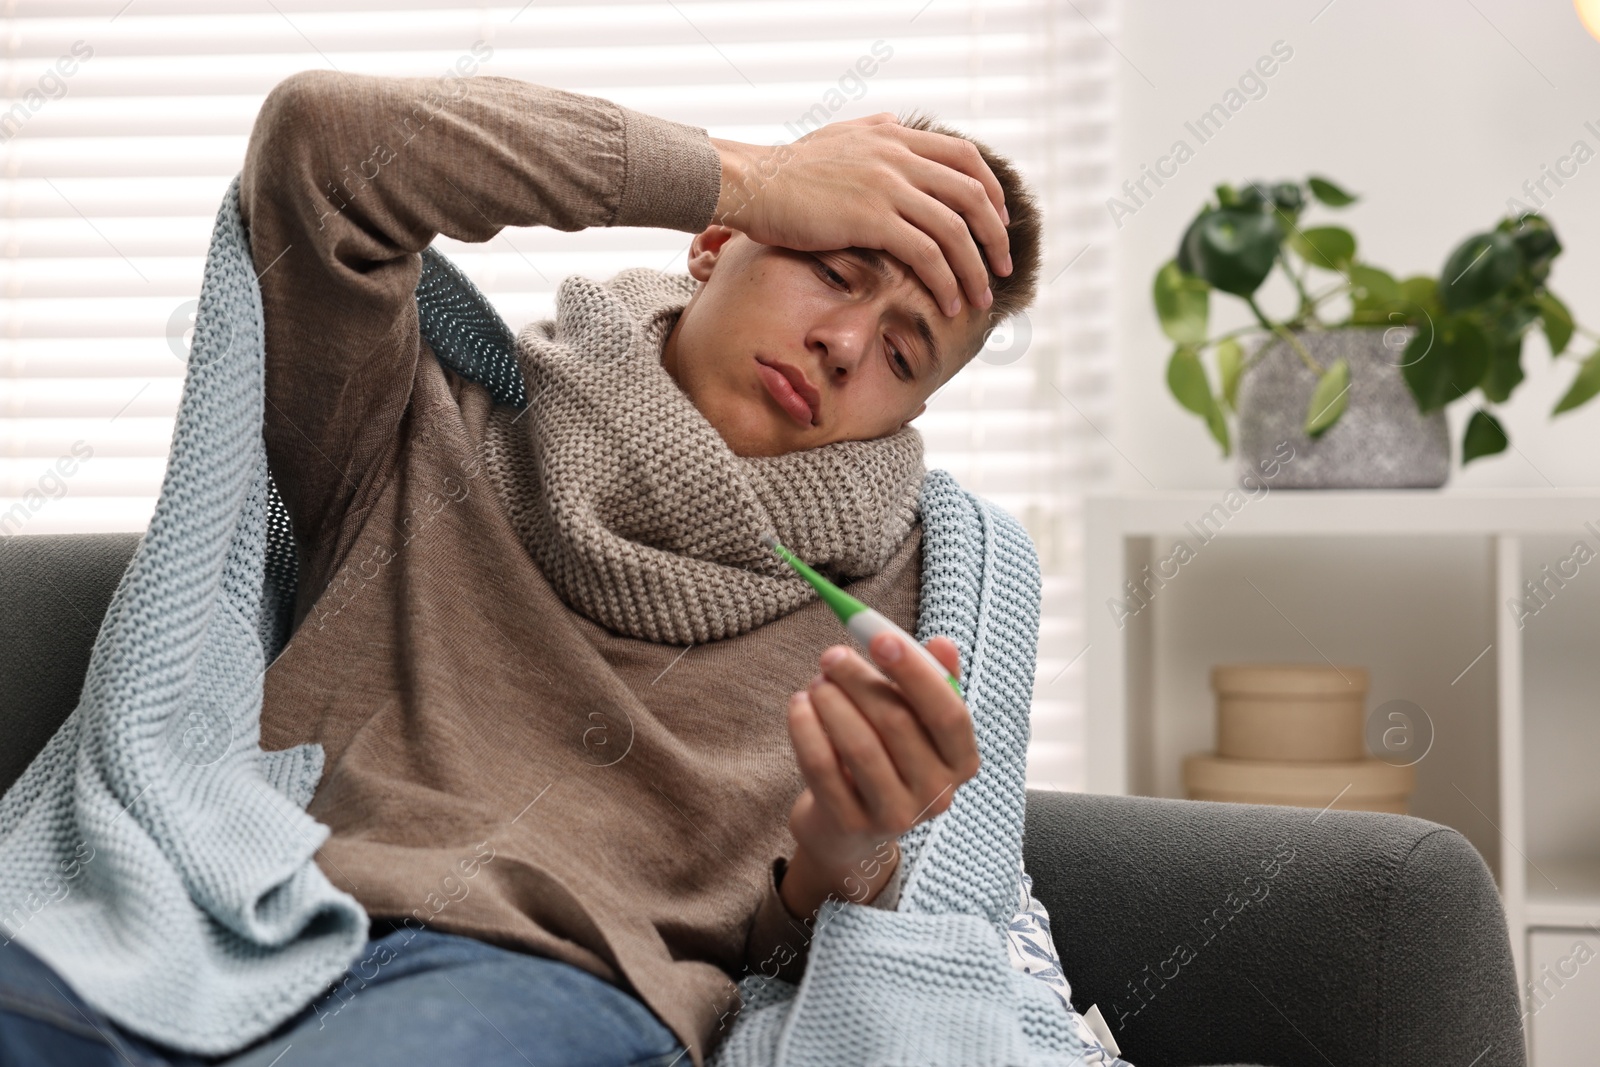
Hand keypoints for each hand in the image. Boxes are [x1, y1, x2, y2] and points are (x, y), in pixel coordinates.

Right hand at [711, 117, 1011, 317]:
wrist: (749, 181)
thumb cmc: (783, 169)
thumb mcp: (837, 135)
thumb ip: (873, 129)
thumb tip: (897, 122)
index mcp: (895, 135)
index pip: (966, 156)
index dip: (991, 189)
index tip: (998, 220)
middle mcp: (898, 156)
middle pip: (972, 194)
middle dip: (995, 235)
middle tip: (1002, 266)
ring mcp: (887, 185)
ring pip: (955, 229)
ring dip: (976, 268)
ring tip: (981, 298)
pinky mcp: (871, 218)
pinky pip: (926, 254)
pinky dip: (945, 280)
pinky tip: (950, 302)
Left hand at [780, 632, 979, 917]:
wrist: (850, 825)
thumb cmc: (890, 754)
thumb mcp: (917, 719)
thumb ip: (933, 679)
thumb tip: (943, 643)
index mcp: (962, 761)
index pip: (948, 713)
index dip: (915, 672)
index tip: (880, 637)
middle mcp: (937, 793)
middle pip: (898, 724)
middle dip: (859, 680)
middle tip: (831, 655)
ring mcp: (895, 814)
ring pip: (859, 746)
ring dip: (831, 703)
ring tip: (817, 682)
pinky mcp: (851, 824)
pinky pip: (822, 767)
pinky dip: (806, 729)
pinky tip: (798, 706)